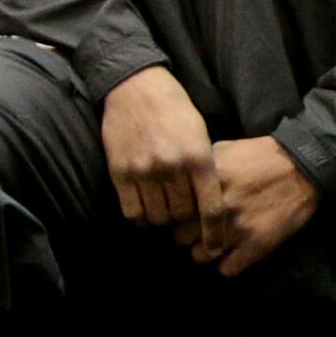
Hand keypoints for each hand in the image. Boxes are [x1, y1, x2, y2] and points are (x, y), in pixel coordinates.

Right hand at [102, 65, 218, 229]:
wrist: (136, 87)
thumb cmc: (175, 110)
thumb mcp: (201, 134)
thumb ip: (205, 167)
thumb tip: (208, 204)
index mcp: (199, 158)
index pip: (210, 208)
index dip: (214, 234)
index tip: (215, 249)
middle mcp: (172, 167)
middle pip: (182, 216)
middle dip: (185, 221)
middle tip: (183, 217)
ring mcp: (144, 171)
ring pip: (157, 218)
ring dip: (162, 219)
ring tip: (163, 208)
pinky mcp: (120, 172)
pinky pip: (131, 212)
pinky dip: (140, 216)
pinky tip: (144, 207)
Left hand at [181, 137, 317, 277]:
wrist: (304, 166)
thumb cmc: (263, 156)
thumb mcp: (226, 149)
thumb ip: (201, 167)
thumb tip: (181, 180)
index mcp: (208, 184)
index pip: (174, 211)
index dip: (177, 213)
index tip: (184, 214)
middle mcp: (219, 209)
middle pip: (181, 237)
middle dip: (187, 234)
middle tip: (197, 229)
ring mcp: (238, 229)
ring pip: (200, 256)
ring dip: (204, 251)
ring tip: (214, 243)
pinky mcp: (257, 246)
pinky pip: (227, 270)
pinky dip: (228, 264)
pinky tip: (233, 254)